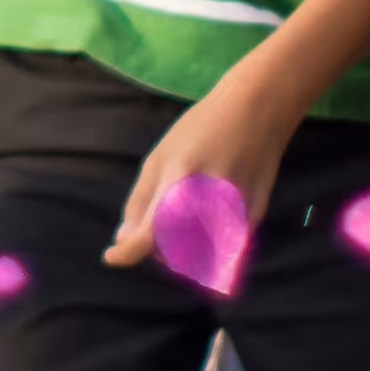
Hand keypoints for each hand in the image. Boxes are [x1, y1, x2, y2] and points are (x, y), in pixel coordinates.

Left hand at [106, 69, 294, 274]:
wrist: (257, 111)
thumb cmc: (199, 130)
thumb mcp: (159, 157)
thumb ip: (140, 201)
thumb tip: (124, 241)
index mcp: (179, 177)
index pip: (150, 232)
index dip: (128, 252)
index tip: (112, 257)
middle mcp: (210, 197)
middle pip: (172, 251)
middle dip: (156, 248)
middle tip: (157, 225)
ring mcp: (236, 209)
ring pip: (198, 258)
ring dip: (182, 253)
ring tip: (181, 225)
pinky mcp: (256, 217)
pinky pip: (223, 251)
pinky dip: (207, 247)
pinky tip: (205, 222)